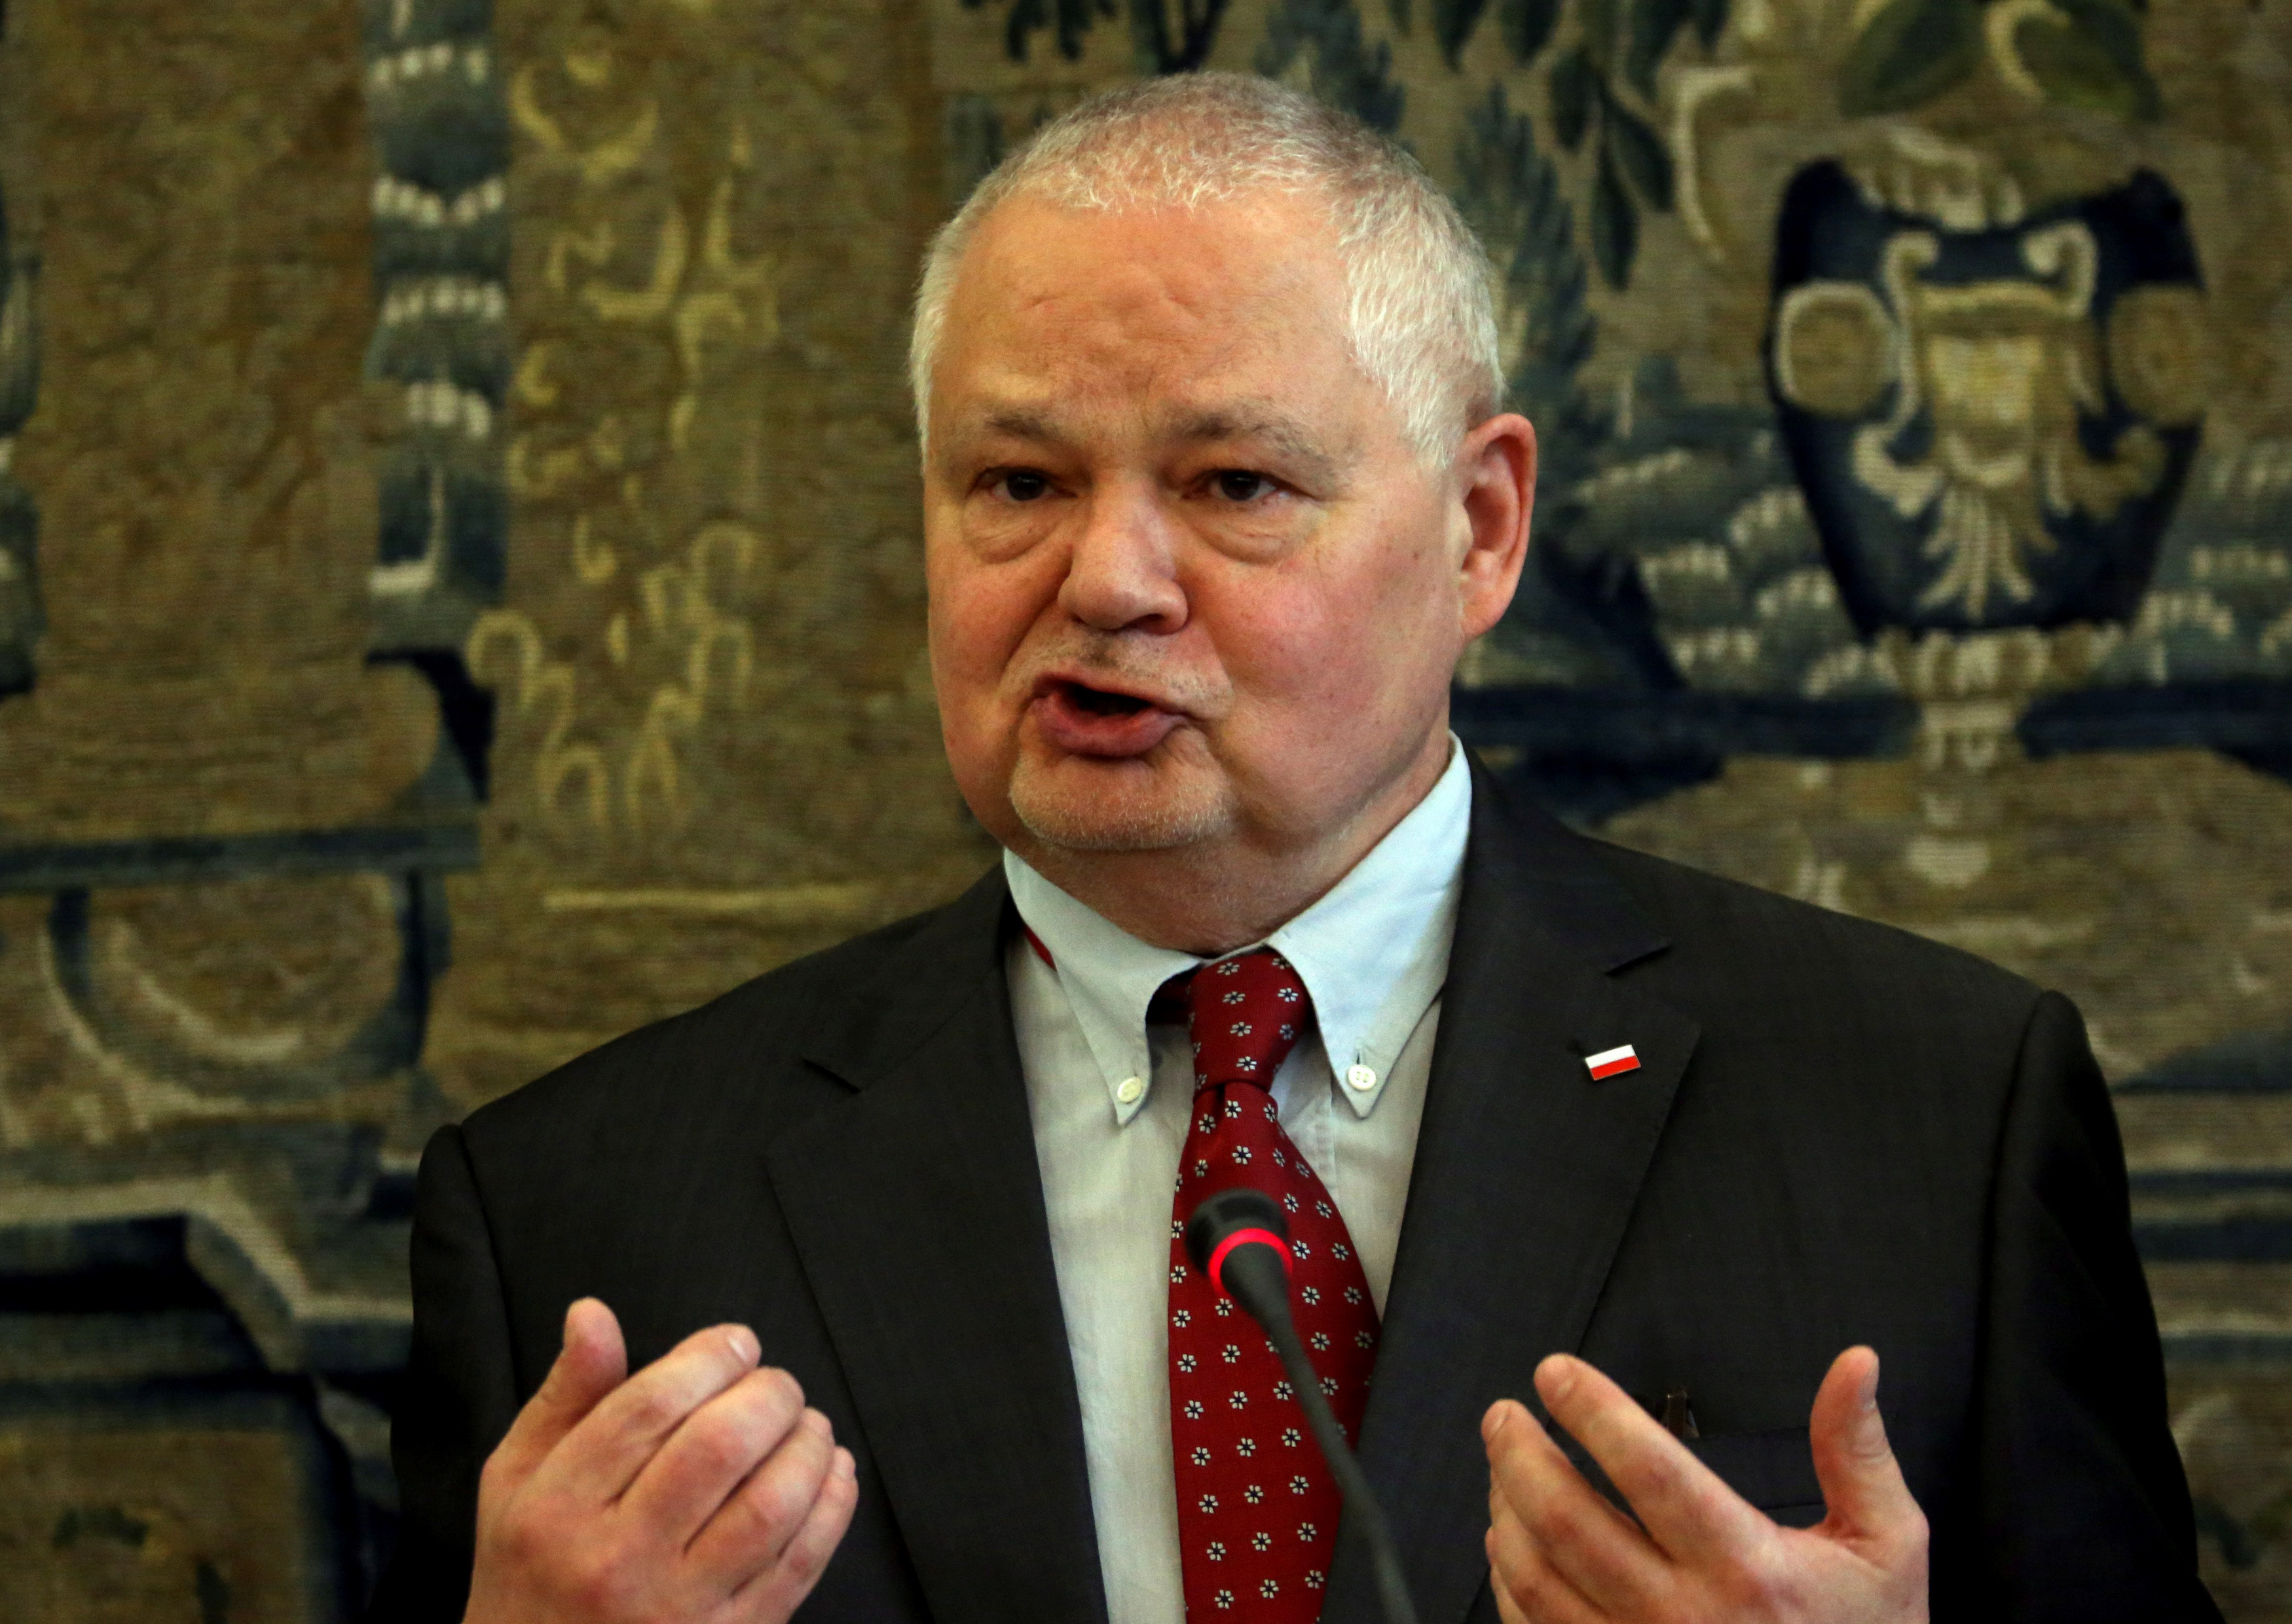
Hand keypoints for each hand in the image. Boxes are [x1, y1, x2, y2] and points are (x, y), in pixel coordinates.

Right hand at [464, 1299, 857, 1623]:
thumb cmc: (529, 1574)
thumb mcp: (517, 1482)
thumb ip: (564, 1396)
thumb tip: (593, 1314)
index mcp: (559, 1508)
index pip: (649, 1406)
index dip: (709, 1357)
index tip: (737, 1342)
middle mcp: (616, 1559)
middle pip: (718, 1447)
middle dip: (768, 1394)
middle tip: (776, 1383)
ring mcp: (677, 1609)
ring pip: (769, 1506)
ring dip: (807, 1447)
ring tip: (807, 1423)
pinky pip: (799, 1565)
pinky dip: (831, 1507)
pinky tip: (832, 1473)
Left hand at [1482, 1347, 1926, 1623]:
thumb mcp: (1886, 1546)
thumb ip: (1857, 1451)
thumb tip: (1856, 1364)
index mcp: (1748, 1570)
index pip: (1650, 1471)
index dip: (1593, 1411)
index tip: (1556, 1373)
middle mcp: (1684, 1617)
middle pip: (1569, 1523)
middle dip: (1521, 1455)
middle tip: (1503, 1413)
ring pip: (1538, 1578)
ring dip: (1507, 1511)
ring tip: (1504, 1463)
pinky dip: (1509, 1580)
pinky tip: (1511, 1540)